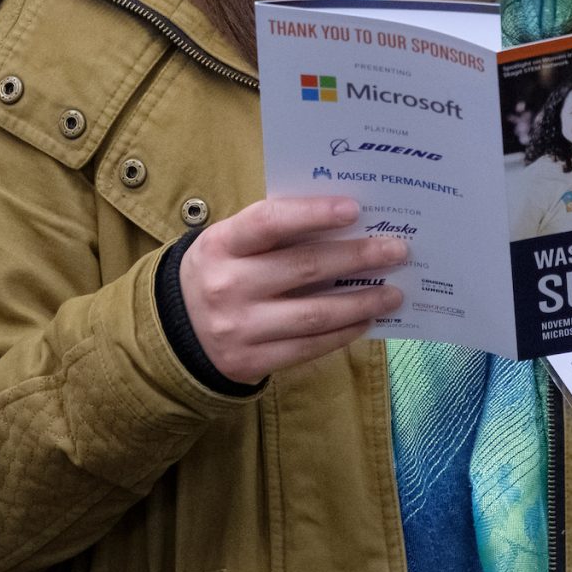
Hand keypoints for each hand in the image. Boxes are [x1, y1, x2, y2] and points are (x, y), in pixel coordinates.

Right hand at [178, 195, 406, 383]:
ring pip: (313, 313)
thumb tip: (352, 223)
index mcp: (221, 244)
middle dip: (358, 257)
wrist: (173, 332)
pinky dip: (343, 333)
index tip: (356, 209)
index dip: (313, 214)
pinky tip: (365, 319)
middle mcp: (227, 285)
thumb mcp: (234, 243)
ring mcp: (237, 328)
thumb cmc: (223, 271)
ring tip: (394, 293)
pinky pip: (307, 347)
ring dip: (361, 301)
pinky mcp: (249, 362)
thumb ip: (279, 231)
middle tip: (398, 251)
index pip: (270, 222)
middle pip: (304, 268)